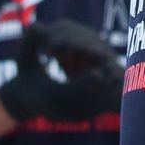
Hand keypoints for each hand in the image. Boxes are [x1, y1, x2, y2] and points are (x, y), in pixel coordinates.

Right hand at [0, 21, 125, 122]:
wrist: (25, 99)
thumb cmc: (26, 73)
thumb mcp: (25, 57)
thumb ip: (30, 41)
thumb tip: (33, 24)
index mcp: (46, 95)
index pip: (69, 92)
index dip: (85, 82)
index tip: (100, 72)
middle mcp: (58, 111)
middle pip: (85, 103)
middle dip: (102, 88)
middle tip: (117, 75)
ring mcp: (69, 117)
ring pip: (94, 110)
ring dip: (108, 95)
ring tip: (119, 79)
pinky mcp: (77, 119)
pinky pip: (96, 112)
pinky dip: (107, 101)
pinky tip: (116, 88)